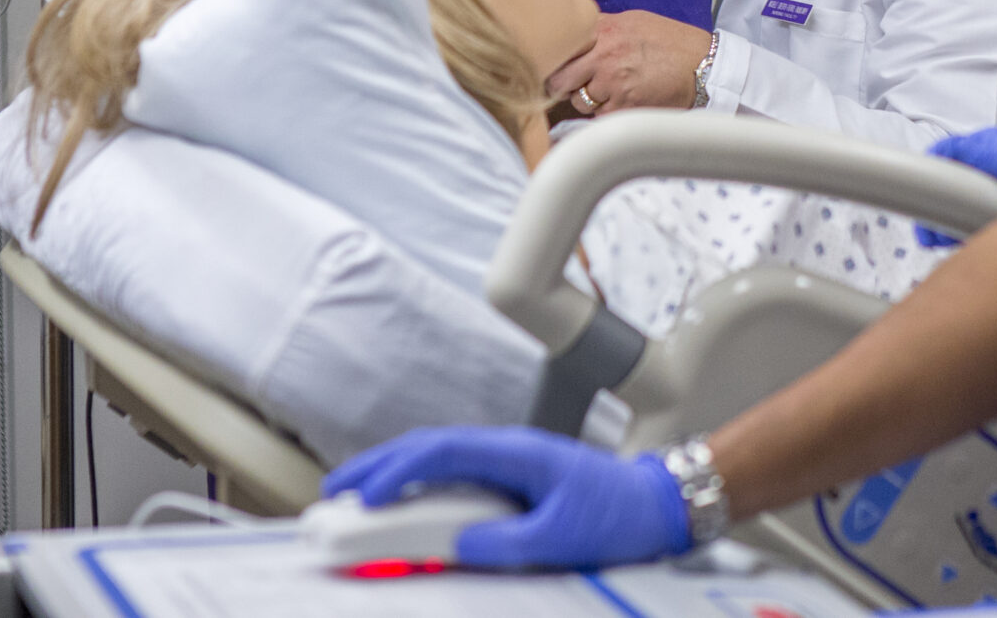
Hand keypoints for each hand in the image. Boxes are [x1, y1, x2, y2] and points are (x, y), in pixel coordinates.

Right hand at [323, 426, 688, 569]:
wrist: (660, 502)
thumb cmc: (620, 514)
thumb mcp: (563, 538)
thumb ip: (507, 544)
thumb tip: (456, 547)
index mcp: (518, 453)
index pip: (443, 452)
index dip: (398, 472)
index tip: (363, 496)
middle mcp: (508, 449)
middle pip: (430, 449)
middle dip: (379, 468)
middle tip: (335, 494)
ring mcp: (510, 462)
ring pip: (440, 462)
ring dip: (397, 477)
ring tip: (356, 500)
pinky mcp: (514, 480)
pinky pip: (458, 479)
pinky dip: (423, 489)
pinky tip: (403, 506)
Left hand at [545, 10, 711, 114]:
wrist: (702, 64)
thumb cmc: (669, 41)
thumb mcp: (631, 21)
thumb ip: (601, 28)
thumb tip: (575, 35)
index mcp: (602, 31)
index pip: (560, 49)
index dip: (556, 61)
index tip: (559, 67)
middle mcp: (603, 55)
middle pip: (559, 79)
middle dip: (563, 86)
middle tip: (572, 87)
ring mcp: (613, 83)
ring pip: (579, 102)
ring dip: (588, 101)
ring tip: (607, 93)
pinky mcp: (624, 106)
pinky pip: (600, 117)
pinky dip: (606, 114)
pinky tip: (622, 103)